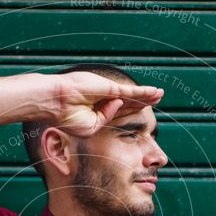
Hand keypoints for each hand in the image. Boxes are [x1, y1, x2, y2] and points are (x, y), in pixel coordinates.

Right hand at [43, 71, 163, 137]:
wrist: (55, 102)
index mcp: (98, 112)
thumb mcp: (90, 127)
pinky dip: (144, 92)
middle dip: (143, 102)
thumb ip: (107, 119)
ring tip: (160, 95)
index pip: (119, 113)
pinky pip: (131, 92)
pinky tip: (154, 93)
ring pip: (132, 96)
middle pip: (128, 103)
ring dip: (147, 96)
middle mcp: (104, 101)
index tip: (143, 112)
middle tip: (156, 100)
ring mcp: (107, 93)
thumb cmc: (67, 117)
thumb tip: (120, 104)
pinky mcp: (109, 88)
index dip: (132, 112)